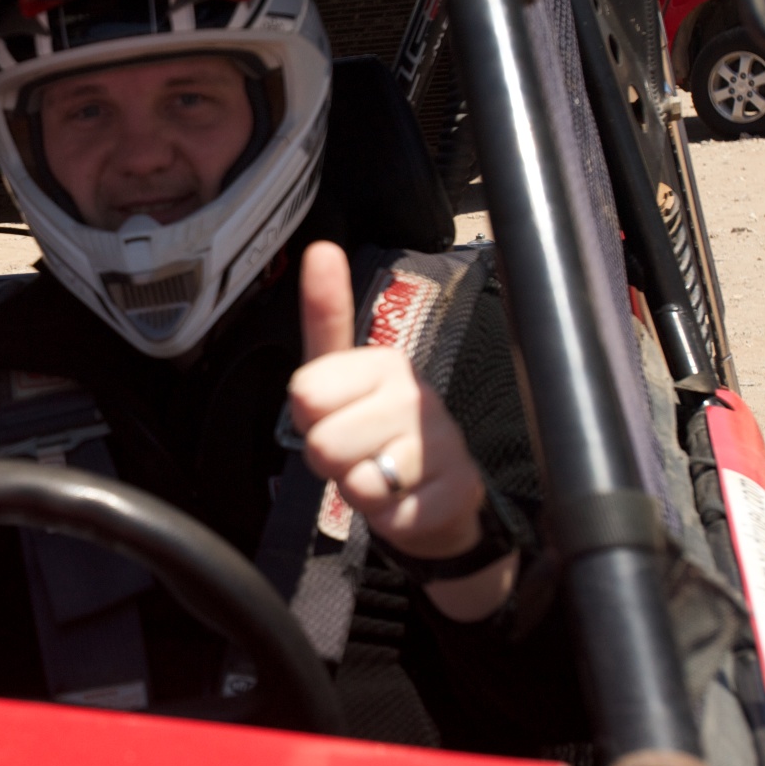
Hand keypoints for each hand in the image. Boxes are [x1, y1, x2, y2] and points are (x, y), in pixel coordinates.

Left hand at [286, 242, 512, 619]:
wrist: (432, 501)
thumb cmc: (373, 436)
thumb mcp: (338, 378)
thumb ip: (324, 319)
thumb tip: (320, 247)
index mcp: (384, 362)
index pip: (306, 394)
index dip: (307, 417)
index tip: (330, 414)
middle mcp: (417, 395)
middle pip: (325, 442)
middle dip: (329, 459)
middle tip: (355, 453)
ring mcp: (443, 443)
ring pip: (358, 479)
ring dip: (358, 489)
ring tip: (379, 475)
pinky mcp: (458, 491)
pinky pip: (389, 514)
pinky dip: (386, 518)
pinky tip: (404, 500)